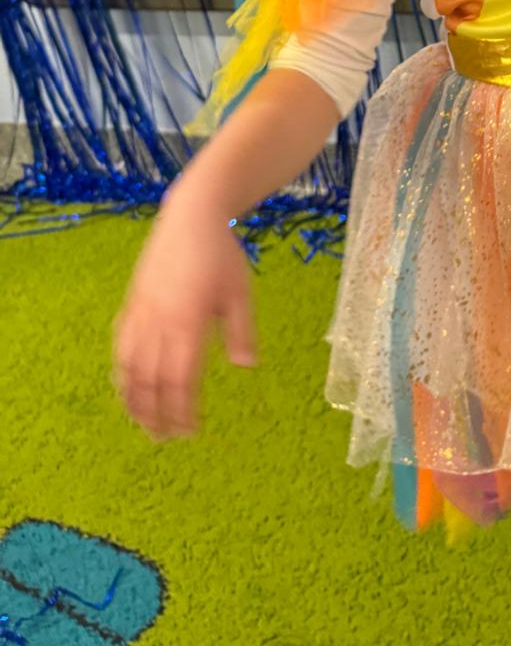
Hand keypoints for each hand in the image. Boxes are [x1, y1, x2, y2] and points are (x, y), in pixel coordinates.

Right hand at [113, 190, 256, 437]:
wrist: (190, 215)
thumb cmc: (222, 254)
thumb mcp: (240, 291)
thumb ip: (241, 330)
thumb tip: (246, 366)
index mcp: (187, 321)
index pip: (179, 379)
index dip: (181, 410)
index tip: (189, 431)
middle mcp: (158, 321)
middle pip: (149, 381)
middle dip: (155, 414)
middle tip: (164, 439)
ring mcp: (140, 312)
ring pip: (128, 367)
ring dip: (133, 400)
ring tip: (143, 422)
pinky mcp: (132, 303)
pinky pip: (120, 345)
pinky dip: (121, 372)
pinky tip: (127, 386)